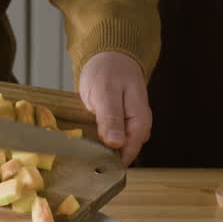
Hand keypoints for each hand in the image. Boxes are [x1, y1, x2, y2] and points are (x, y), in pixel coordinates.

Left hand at [78, 51, 150, 165]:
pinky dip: (100, 141)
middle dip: (106, 158)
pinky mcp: (120, 122)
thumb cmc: (108, 70)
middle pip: (124, 152)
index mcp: (140, 121)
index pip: (129, 152)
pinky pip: (112, 138)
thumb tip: (116, 144)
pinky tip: (88, 139)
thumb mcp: (106, 93)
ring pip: (118, 147)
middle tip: (83, 158)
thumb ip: (111, 118)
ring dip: (102, 150)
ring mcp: (130, 124)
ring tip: (82, 149)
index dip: (112, 162)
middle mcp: (138, 126)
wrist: (109, 55)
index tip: (92, 166)